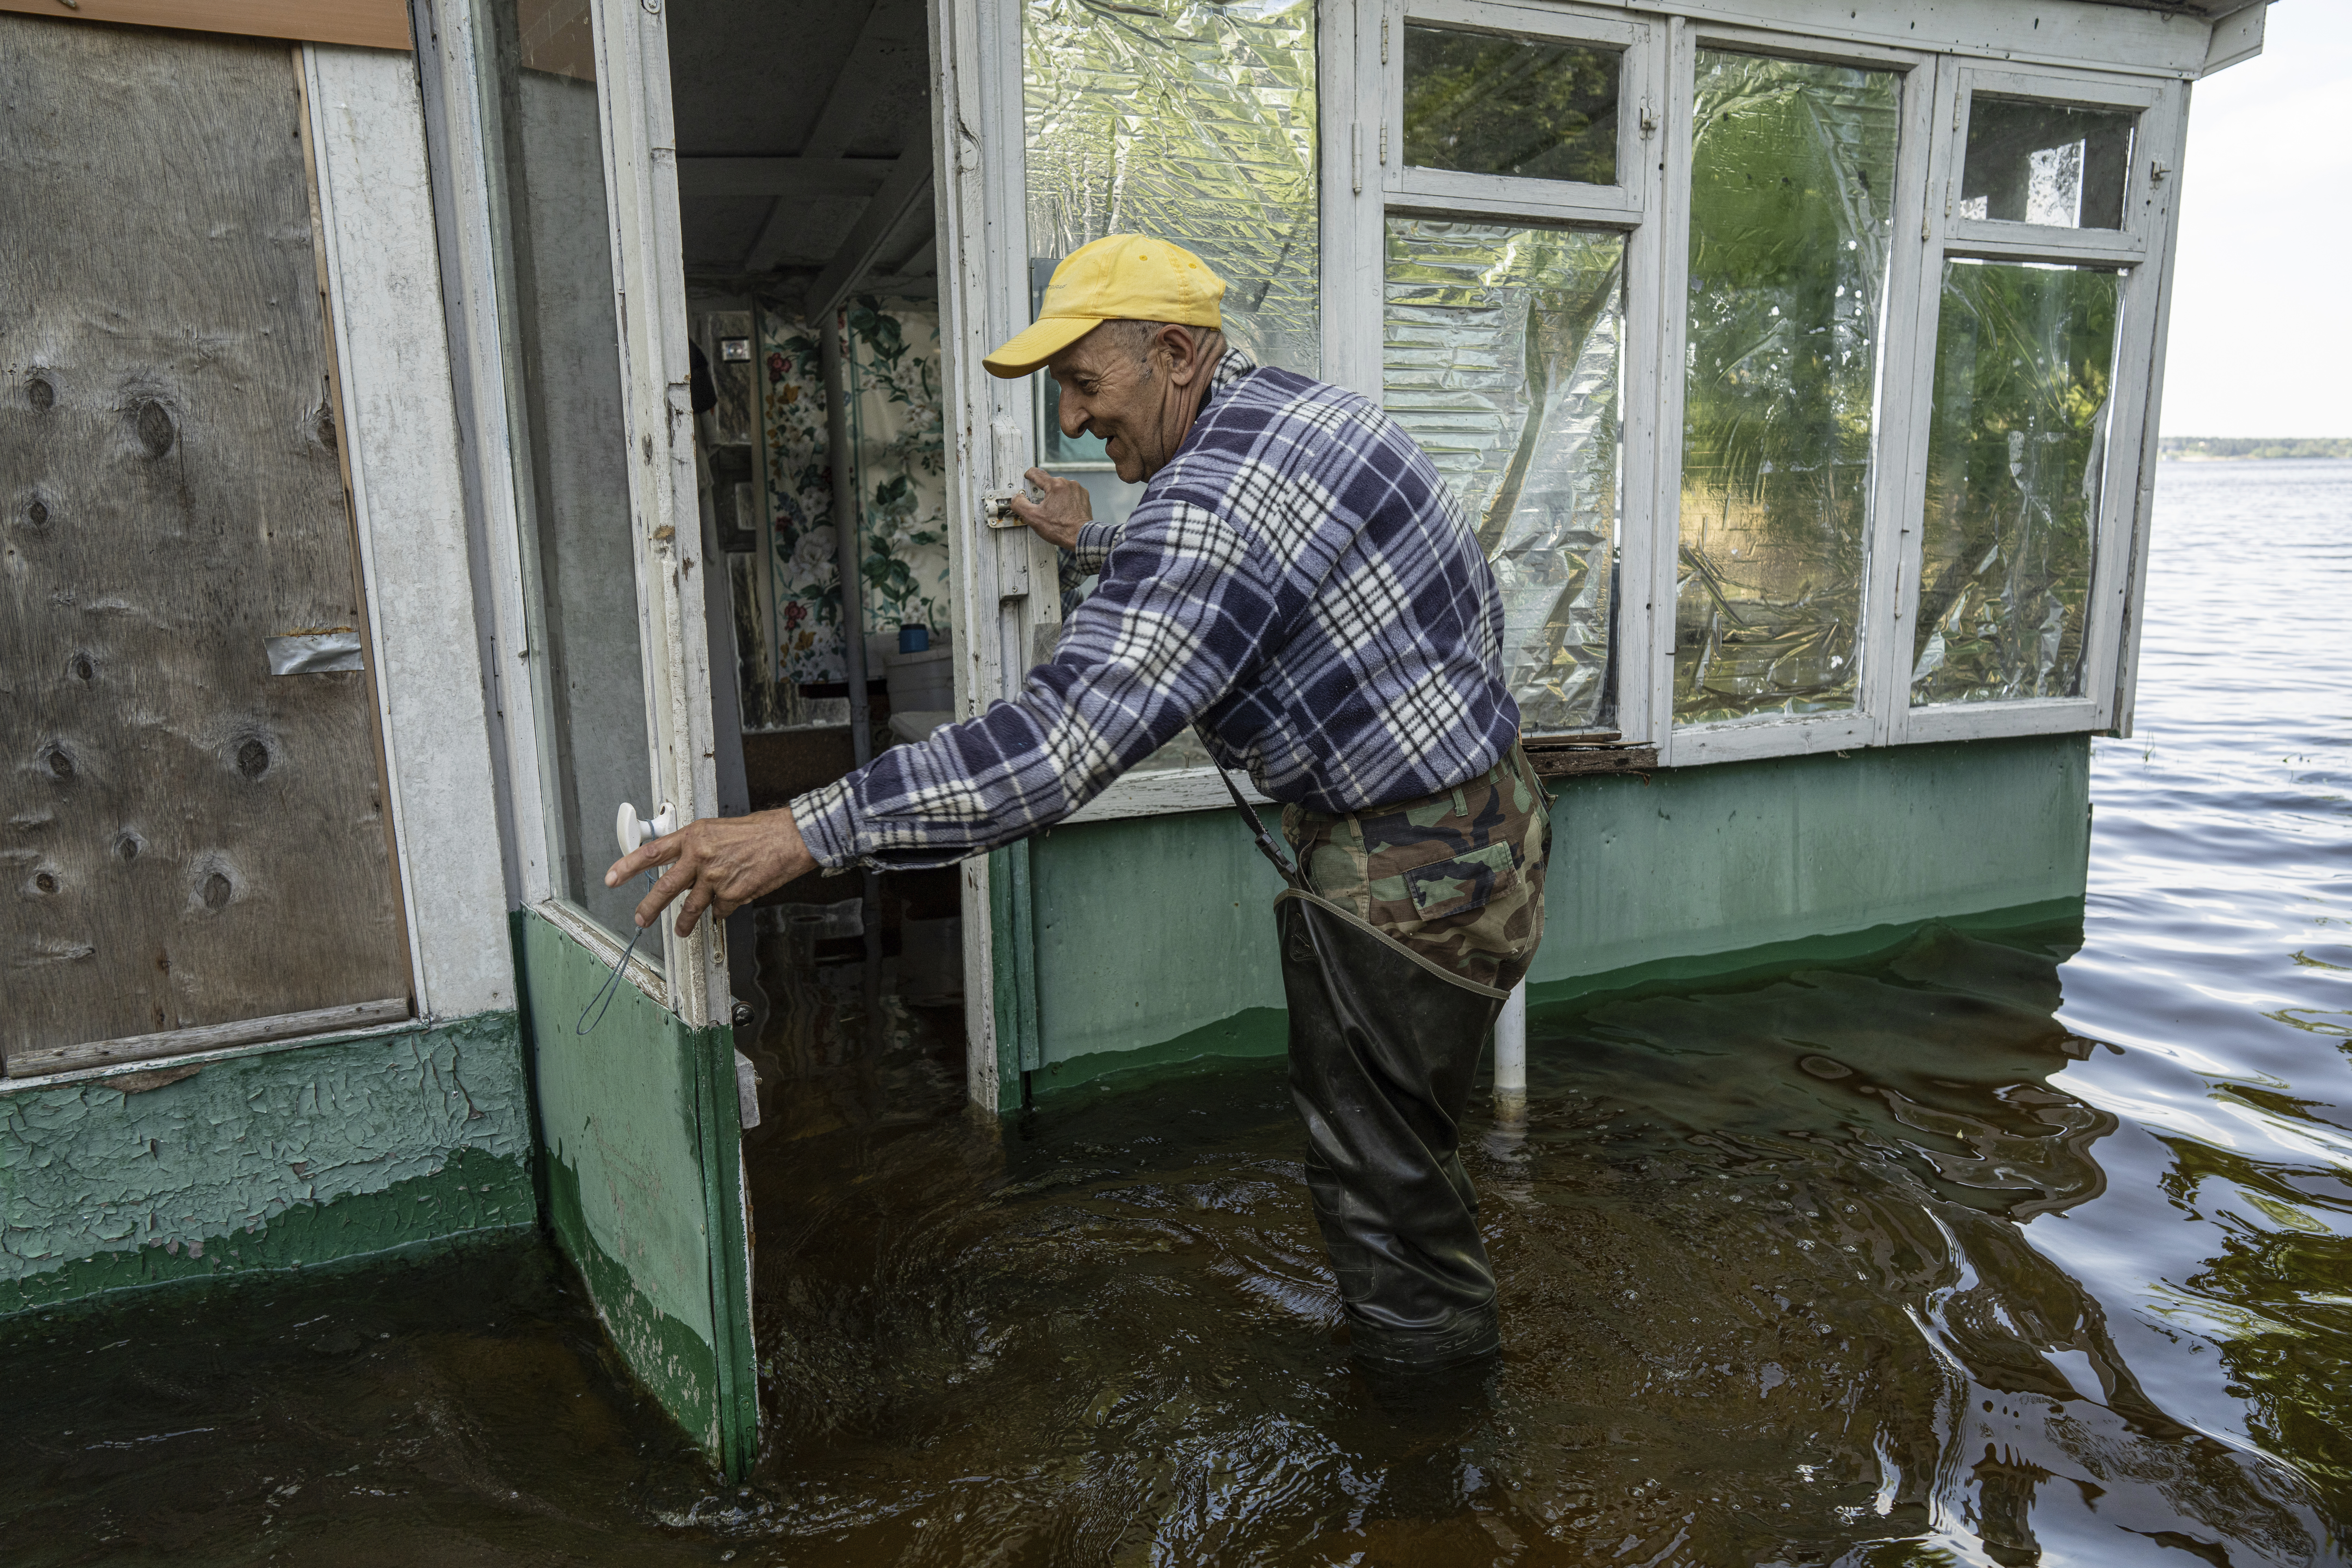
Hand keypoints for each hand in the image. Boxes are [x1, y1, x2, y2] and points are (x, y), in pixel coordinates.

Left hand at [602, 807, 815, 936]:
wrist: (789, 838)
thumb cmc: (759, 831)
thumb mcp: (718, 830)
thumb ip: (697, 847)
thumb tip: (683, 866)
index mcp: (694, 837)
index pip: (651, 852)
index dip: (627, 866)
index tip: (613, 877)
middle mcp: (701, 857)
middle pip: (664, 888)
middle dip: (648, 908)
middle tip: (639, 919)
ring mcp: (716, 877)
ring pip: (691, 907)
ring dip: (684, 922)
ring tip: (680, 929)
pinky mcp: (733, 894)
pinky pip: (721, 909)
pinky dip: (724, 908)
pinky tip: (733, 898)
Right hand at [1006, 467, 1091, 550]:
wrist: (1081, 537)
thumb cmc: (1061, 529)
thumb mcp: (1033, 518)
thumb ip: (1020, 505)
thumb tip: (1016, 498)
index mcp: (1055, 485)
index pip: (1037, 473)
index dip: (1029, 475)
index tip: (1027, 476)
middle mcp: (1068, 484)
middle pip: (1049, 483)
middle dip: (1043, 491)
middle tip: (1040, 505)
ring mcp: (1078, 490)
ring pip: (1060, 488)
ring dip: (1055, 496)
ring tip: (1053, 511)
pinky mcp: (1084, 497)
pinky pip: (1070, 494)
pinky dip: (1065, 500)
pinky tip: (1063, 511)